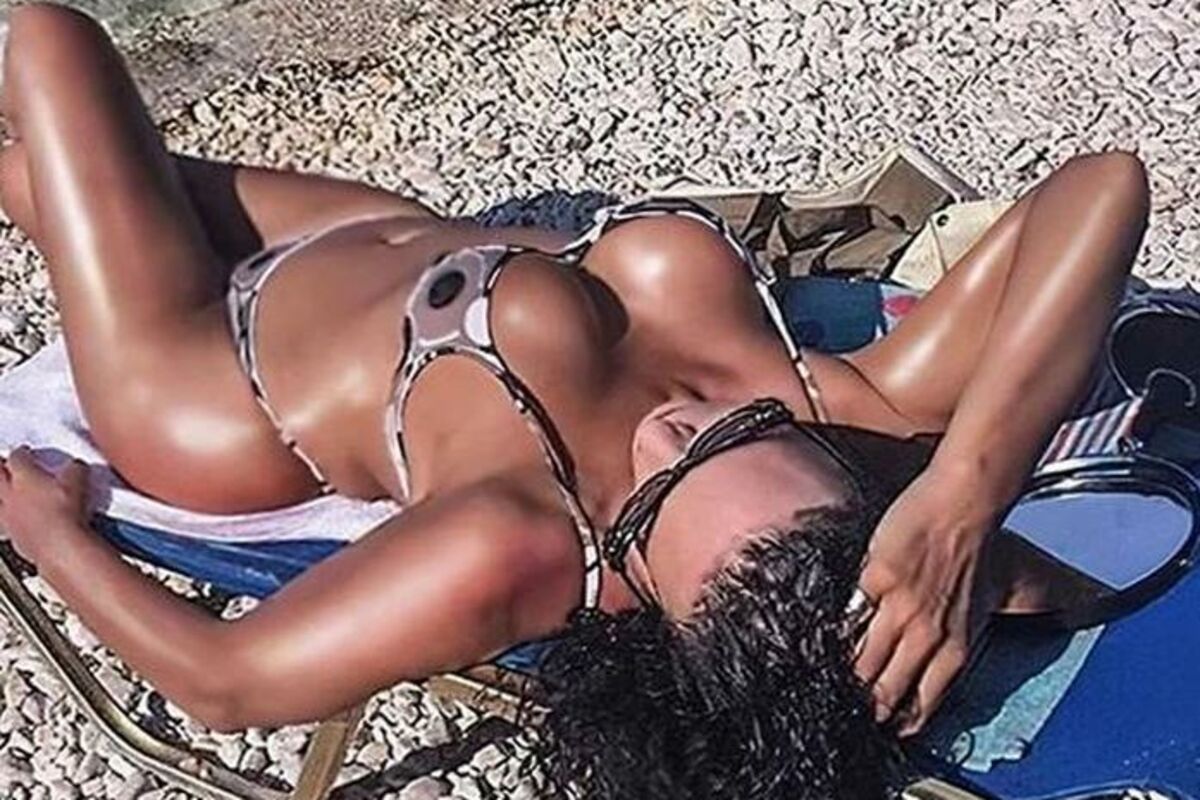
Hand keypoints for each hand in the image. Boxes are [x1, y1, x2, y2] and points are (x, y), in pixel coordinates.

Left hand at [0, 445, 91, 564]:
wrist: (59, 544)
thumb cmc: (65, 510)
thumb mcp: (80, 478)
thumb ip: (75, 468)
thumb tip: (76, 467)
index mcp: (25, 475)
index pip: (17, 458)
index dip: (21, 453)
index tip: (24, 452)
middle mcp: (11, 495)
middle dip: (0, 470)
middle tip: (3, 467)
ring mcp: (8, 517)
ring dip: (1, 498)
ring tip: (5, 497)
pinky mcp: (13, 538)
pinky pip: (4, 527)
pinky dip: (7, 524)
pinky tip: (14, 526)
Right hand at [854, 460, 1004, 735]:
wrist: (964, 506)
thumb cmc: (982, 547)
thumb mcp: (991, 603)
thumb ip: (961, 632)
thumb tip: (942, 653)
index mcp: (958, 644)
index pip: (926, 699)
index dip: (904, 719)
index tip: (890, 727)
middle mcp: (928, 634)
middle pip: (889, 688)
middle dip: (869, 707)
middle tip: (854, 714)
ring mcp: (900, 609)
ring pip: (864, 659)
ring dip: (848, 676)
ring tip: (832, 685)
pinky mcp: (876, 581)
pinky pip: (850, 615)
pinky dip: (838, 630)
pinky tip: (826, 640)